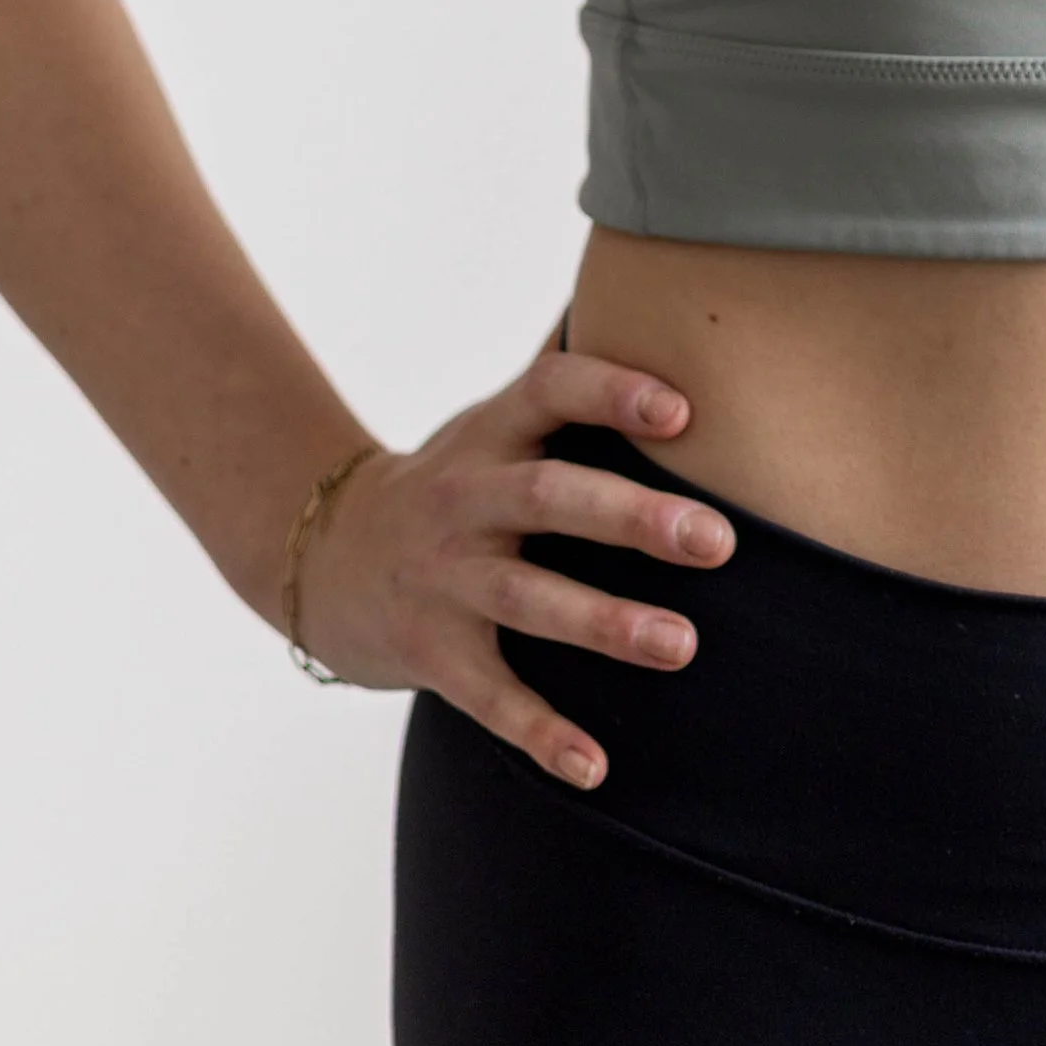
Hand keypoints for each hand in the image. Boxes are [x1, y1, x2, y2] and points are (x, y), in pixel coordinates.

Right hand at [289, 327, 734, 789]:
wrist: (323, 556)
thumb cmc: (454, 478)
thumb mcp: (495, 419)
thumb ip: (568, 368)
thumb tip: (652, 278)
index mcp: (492, 432)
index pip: (552, 391)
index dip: (614, 392)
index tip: (683, 410)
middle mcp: (467, 498)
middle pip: (552, 498)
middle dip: (635, 518)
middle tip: (721, 540)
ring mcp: (444, 579)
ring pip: (529, 600)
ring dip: (606, 623)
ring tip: (682, 645)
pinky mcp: (431, 653)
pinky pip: (490, 698)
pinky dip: (542, 734)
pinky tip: (597, 766)